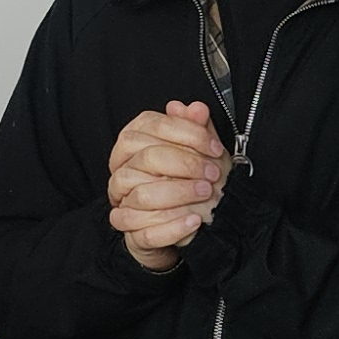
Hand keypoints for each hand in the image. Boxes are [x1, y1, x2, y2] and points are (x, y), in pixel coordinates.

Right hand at [107, 101, 226, 271]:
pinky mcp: (131, 230)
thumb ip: (197, 130)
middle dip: (185, 163)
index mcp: (135, 142)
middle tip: (213, 172)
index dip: (188, 133)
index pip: (153, 126)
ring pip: (142, 194)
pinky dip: (173, 226)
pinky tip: (195, 221)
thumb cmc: (191, 182)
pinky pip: (145, 231)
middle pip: (145, 157)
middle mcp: (123, 169)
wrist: (188, 222)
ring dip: (179, 193)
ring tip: (207, 192)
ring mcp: (123, 200)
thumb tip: (196, 108)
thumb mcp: (200, 154)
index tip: (215, 148)